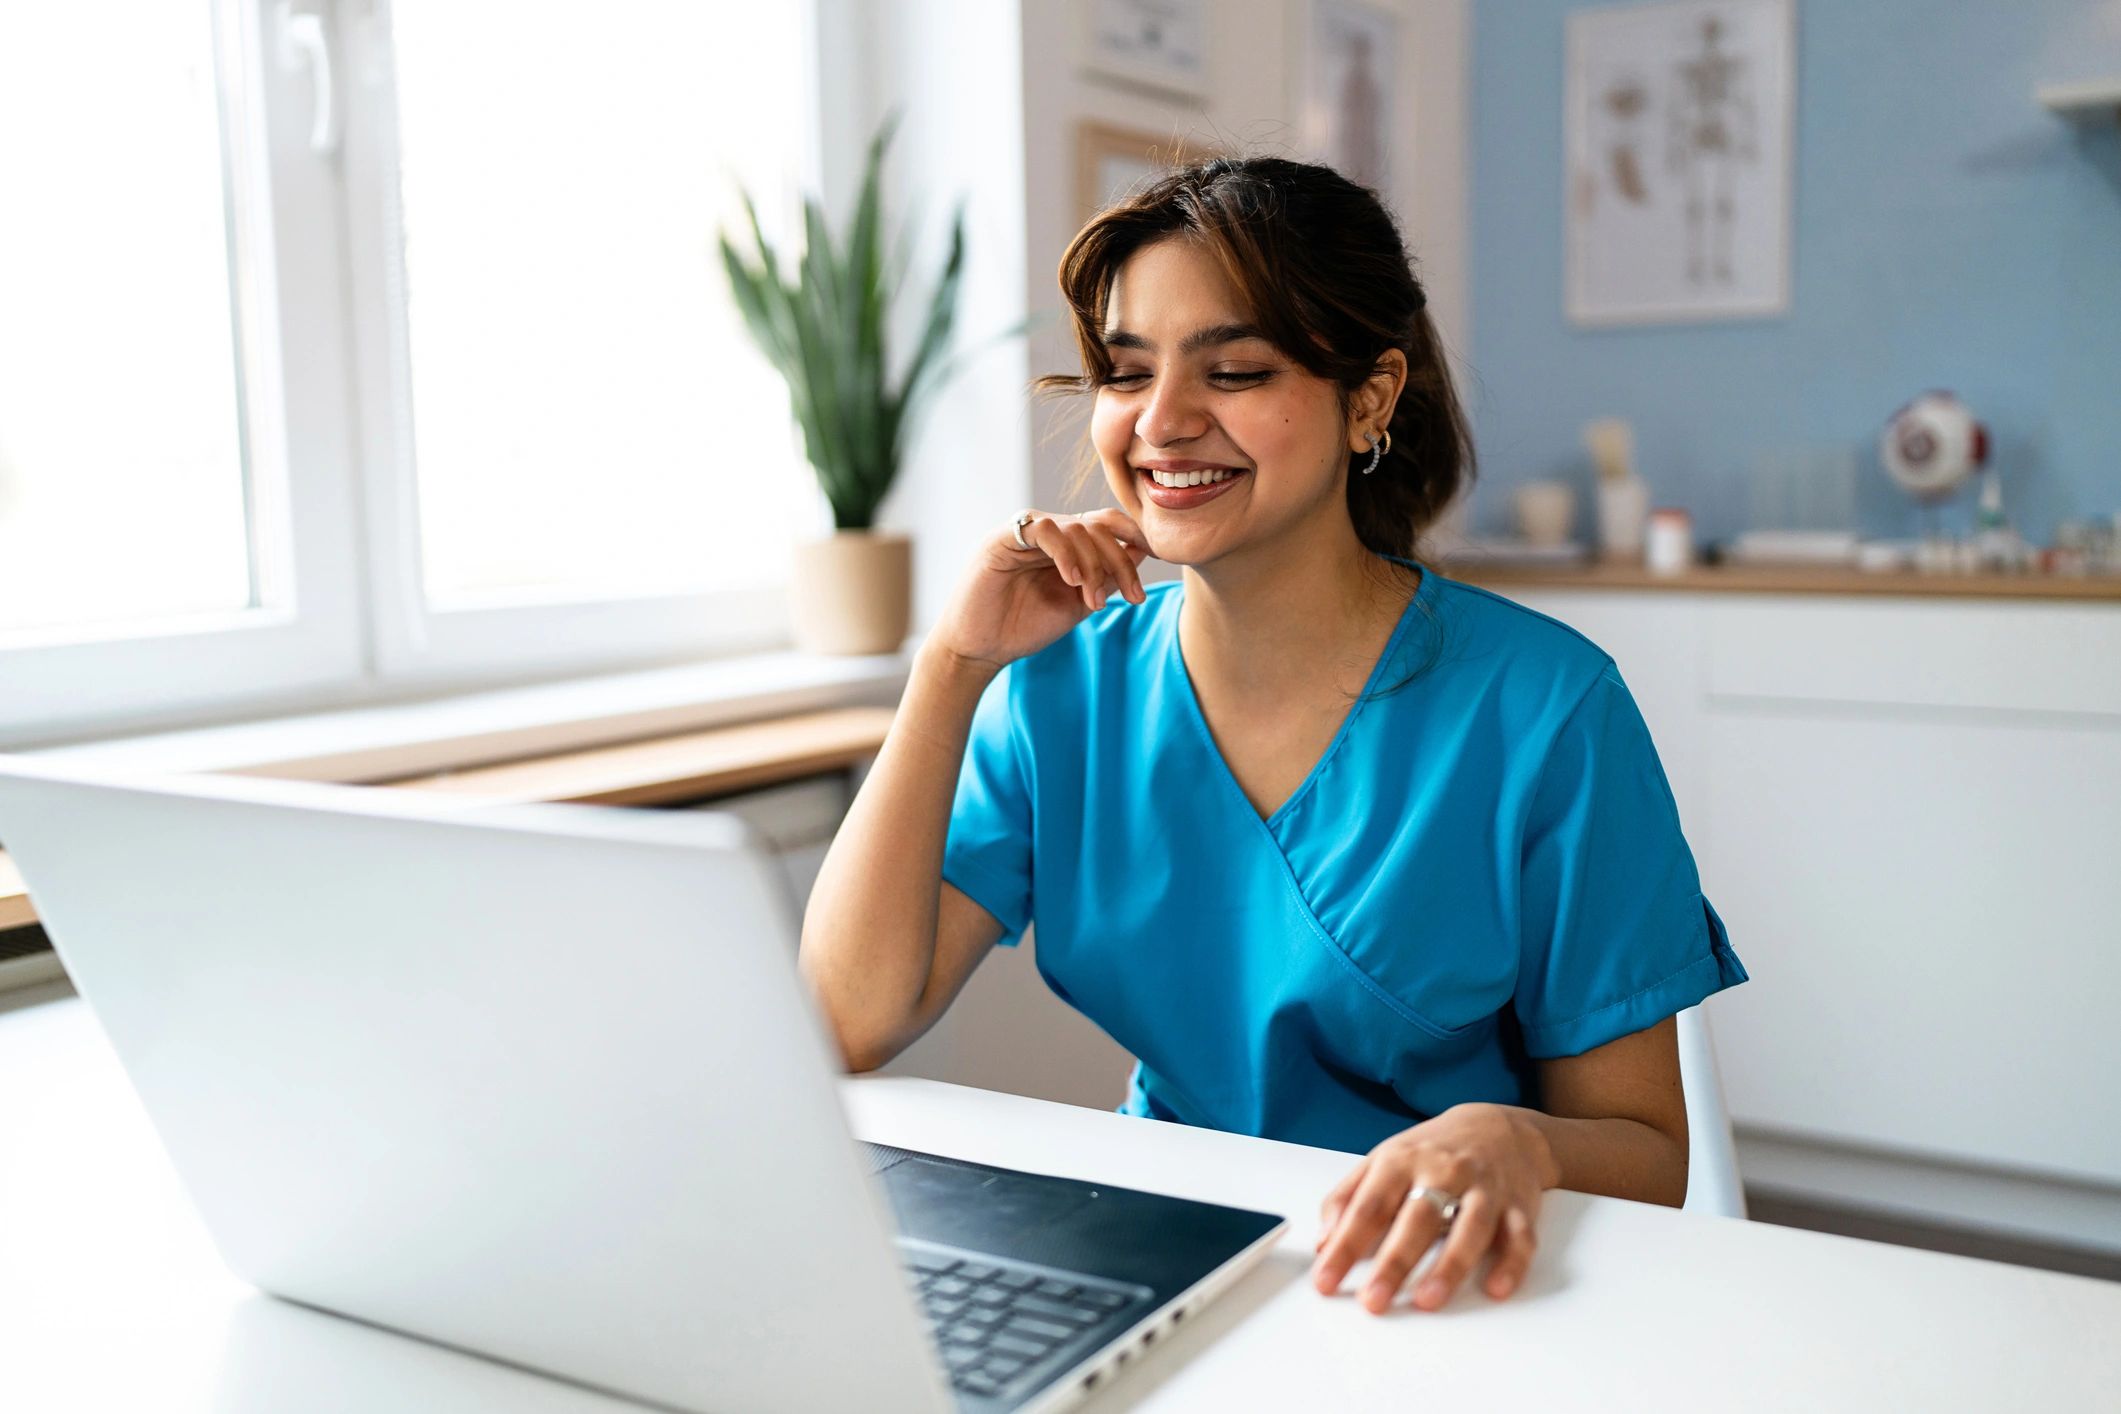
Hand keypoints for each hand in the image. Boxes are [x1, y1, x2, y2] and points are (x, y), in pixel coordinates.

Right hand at [924, 507, 1155, 673]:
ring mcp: (1024, 533)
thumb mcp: (1077, 604)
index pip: (1106, 524)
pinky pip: (1043, 528)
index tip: (1158, 558)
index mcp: (1065, 545)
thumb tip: (1142, 553)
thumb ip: (1106, 579)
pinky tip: (1072, 580)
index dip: (1134, 535)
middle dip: (1121, 560)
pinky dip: (1065, 552)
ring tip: (1092, 600)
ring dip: (1095, 565)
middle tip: (1132, 596)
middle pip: (1097, 526)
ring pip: (1076, 528)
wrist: (980, 649)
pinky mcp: (1001, 539)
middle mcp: (1047, 533)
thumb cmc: (1022, 628)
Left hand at [1310, 1103, 1557, 1314]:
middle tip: (1373, 1300)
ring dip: (1450, 1265)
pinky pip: (1519, 1236)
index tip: (1326, 1280)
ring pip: (1470, 1226)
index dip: (1346, 1245)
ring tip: (1427, 1299)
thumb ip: (1348, 1198)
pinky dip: (1511, 1262)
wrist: (1498, 1128)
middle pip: (1417, 1218)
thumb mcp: (1382, 1161)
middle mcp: (1444, 1171)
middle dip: (1394, 1262)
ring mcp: (1484, 1187)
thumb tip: (1323, 1241)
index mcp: (1402, 1161)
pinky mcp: (1519, 1205)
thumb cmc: (1431, 1152)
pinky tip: (1496, 1288)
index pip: (1369, 1207)